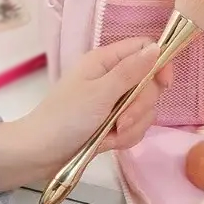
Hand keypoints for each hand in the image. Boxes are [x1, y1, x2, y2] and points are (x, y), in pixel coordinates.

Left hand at [0, 37, 171, 190]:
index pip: (144, 49)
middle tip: (122, 120)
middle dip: (140, 106)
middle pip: (149, 82)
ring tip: (110, 135)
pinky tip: (107, 143)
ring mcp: (114, 101)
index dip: (159, 63)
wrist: (39, 155)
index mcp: (106, 61)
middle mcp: (113, 77)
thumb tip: (157, 47)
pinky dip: (125, 137)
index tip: (164, 84)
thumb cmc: (65, 117)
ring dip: (132, 125)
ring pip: (145, 109)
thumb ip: (131, 71)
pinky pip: (136, 126)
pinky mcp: (114, 123)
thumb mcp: (100, 93)